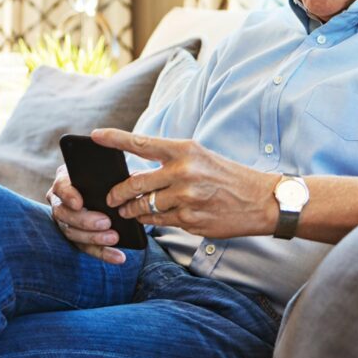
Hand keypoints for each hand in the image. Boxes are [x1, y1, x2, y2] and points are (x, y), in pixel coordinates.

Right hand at [47, 163, 126, 264]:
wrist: (105, 187)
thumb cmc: (105, 176)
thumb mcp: (106, 172)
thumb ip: (111, 177)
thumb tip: (126, 183)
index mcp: (65, 182)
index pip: (61, 187)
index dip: (68, 196)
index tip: (79, 203)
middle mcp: (60, 202)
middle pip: (65, 214)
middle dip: (85, 220)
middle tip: (106, 223)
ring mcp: (65, 221)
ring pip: (72, 233)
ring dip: (94, 238)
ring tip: (114, 238)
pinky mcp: (75, 237)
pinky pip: (86, 247)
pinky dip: (103, 253)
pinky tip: (119, 257)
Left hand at [93, 128, 279, 238]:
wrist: (263, 201)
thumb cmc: (231, 178)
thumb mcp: (203, 159)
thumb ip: (171, 164)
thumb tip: (138, 176)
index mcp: (187, 150)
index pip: (142, 143)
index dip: (115, 139)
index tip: (95, 136)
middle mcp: (184, 172)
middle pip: (134, 183)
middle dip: (118, 193)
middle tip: (112, 198)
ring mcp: (186, 198)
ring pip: (143, 207)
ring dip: (132, 210)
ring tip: (129, 211)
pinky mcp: (190, 220)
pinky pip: (158, 222)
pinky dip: (151, 221)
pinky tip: (153, 218)